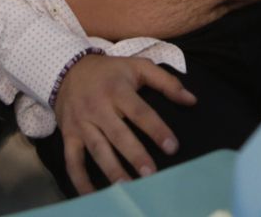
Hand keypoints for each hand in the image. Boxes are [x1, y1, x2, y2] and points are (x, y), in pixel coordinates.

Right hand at [52, 55, 197, 193]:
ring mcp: (81, 123)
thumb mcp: (139, 66)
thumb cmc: (111, 71)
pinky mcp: (68, 135)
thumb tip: (192, 100)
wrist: (68, 69)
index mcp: (118, 90)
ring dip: (111, 169)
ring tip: (126, 187)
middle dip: (134, 155)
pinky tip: (91, 194)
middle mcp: (98, 108)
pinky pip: (72, 160)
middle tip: (151, 174)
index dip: (156, 130)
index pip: (140, 112)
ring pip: (97, 149)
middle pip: (118, 134)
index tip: (172, 147)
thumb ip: (166, 82)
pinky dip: (79, 179)